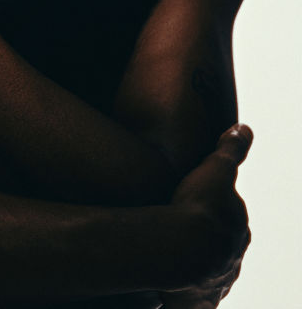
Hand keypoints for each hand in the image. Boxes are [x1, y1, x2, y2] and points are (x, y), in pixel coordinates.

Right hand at [162, 124, 252, 306]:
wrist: (184, 248)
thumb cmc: (200, 206)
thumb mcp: (217, 167)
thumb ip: (231, 148)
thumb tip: (244, 128)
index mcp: (238, 228)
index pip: (230, 217)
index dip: (215, 209)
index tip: (200, 203)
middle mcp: (232, 257)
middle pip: (221, 246)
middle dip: (209, 240)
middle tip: (185, 228)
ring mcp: (217, 280)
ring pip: (210, 273)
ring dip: (198, 267)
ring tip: (178, 259)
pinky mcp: (198, 300)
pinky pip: (197, 304)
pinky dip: (193, 302)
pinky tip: (176, 300)